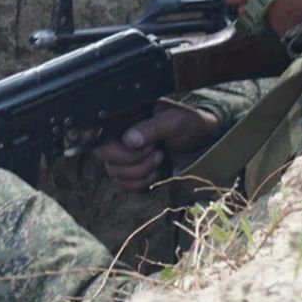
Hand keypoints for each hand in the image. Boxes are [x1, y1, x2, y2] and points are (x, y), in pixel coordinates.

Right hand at [93, 100, 219, 191]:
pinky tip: (158, 172)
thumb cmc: (189, 124)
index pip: (98, 129)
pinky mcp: (133, 171)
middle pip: (104, 155)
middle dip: (132, 160)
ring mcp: (125, 154)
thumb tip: (129, 140)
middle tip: (156, 152)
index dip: (104, 141)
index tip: (131, 145)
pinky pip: (125, 185)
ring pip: (114, 173)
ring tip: (161, 159)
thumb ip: (152, 128)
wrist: (202, 142)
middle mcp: (120, 135)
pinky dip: (141, 184)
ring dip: (140, 172)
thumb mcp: (174, 121)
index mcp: (125, 116)